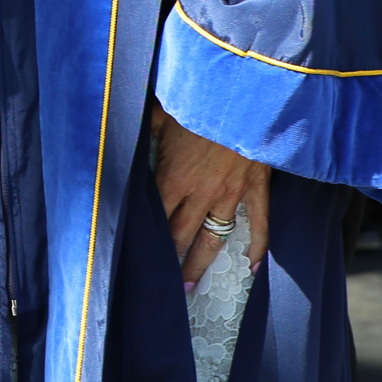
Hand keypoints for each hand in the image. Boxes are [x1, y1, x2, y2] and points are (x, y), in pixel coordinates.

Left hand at [150, 103, 269, 287]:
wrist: (245, 95)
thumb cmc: (199, 101)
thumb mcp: (162, 112)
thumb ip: (144, 126)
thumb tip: (122, 122)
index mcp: (173, 177)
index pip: (155, 216)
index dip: (146, 238)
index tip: (138, 257)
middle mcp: (200, 192)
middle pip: (181, 235)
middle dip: (170, 261)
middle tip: (162, 285)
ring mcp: (230, 193)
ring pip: (214, 238)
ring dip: (201, 262)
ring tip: (191, 284)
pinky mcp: (256, 187)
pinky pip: (259, 224)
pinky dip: (257, 247)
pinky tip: (251, 268)